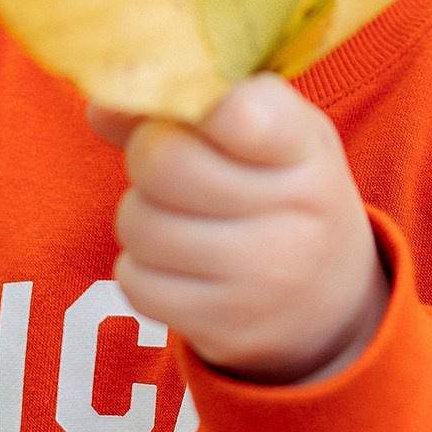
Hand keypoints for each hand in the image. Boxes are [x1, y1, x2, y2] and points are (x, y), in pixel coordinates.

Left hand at [87, 74, 389, 385]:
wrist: (329, 304)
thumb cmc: (282, 192)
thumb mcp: (267, 133)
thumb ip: (189, 108)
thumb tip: (102, 104)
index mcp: (305, 146)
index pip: (240, 113)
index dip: (198, 104)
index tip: (198, 111)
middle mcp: (293, 212)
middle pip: (161, 161)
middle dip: (147, 156)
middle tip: (172, 165)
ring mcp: (262, 277)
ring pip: (140, 224)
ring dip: (142, 216)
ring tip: (178, 218)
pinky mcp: (227, 326)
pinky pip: (136, 283)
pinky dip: (143, 269)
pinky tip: (179, 264)